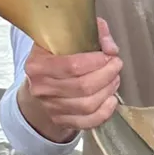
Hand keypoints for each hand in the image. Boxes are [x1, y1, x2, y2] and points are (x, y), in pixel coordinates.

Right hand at [19, 18, 121, 142]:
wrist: (41, 81)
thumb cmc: (58, 56)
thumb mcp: (69, 37)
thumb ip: (94, 32)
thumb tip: (111, 48)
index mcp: (37, 65)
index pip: (72, 66)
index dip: (97, 61)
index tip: (108, 55)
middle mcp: (40, 88)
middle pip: (83, 86)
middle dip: (108, 74)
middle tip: (116, 65)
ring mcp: (50, 107)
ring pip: (88, 105)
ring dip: (108, 90)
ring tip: (114, 79)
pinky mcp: (60, 120)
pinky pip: (88, 122)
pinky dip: (105, 112)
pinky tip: (111, 99)